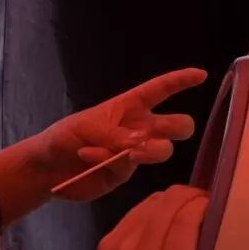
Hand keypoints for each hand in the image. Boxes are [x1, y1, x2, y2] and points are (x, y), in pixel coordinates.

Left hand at [35, 68, 205, 201]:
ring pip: (163, 150)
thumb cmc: (65, 136)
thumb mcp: (86, 126)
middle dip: (179, 127)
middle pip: (178, 125)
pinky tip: (92, 158)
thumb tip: (141, 144)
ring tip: (127, 153)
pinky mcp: (124, 174)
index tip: (201, 75)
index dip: (181, 80)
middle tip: (163, 132)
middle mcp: (140, 128)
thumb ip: (113, 135)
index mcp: (131, 106)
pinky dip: (112, 161)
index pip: (161, 89)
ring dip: (149, 151)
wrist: (46, 169)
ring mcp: (134, 153)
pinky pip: (131, 167)